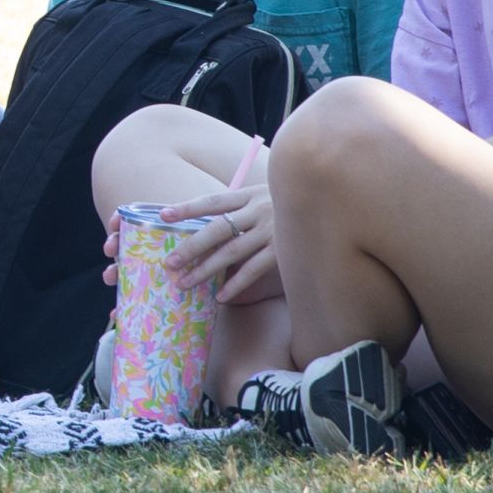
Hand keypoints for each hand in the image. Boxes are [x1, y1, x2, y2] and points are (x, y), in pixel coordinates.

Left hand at [165, 173, 281, 307]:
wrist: (328, 207)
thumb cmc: (288, 206)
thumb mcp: (264, 197)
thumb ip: (241, 207)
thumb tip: (208, 223)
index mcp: (249, 195)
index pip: (212, 201)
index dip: (188, 208)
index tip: (163, 215)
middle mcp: (258, 211)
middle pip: (217, 230)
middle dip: (190, 246)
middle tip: (169, 263)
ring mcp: (271, 231)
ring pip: (231, 253)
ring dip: (206, 269)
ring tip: (185, 283)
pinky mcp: (283, 251)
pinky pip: (254, 270)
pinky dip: (236, 284)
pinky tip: (220, 297)